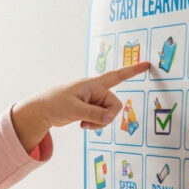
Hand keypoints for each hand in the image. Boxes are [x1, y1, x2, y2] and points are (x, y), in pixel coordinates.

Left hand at [11, 61, 149, 151]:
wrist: (41, 111)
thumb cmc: (54, 104)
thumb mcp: (74, 109)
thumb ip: (94, 114)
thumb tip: (110, 119)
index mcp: (93, 84)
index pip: (116, 76)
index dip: (132, 71)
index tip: (147, 64)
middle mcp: (95, 91)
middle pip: (115, 105)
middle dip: (106, 117)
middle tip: (88, 122)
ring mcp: (93, 101)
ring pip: (108, 114)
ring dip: (98, 122)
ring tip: (82, 123)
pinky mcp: (90, 109)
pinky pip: (101, 119)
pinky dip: (94, 124)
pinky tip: (82, 124)